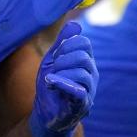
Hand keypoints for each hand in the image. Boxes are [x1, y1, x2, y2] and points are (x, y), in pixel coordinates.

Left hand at [28, 21, 97, 136]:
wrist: (45, 112)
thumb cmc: (51, 85)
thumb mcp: (53, 60)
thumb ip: (62, 42)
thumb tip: (74, 24)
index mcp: (85, 62)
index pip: (84, 43)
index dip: (67, 44)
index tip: (55, 54)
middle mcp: (91, 74)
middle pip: (83, 56)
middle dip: (63, 58)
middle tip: (52, 67)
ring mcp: (89, 90)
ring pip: (82, 72)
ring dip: (61, 72)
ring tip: (49, 79)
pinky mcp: (82, 105)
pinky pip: (78, 91)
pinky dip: (63, 83)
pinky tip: (50, 81)